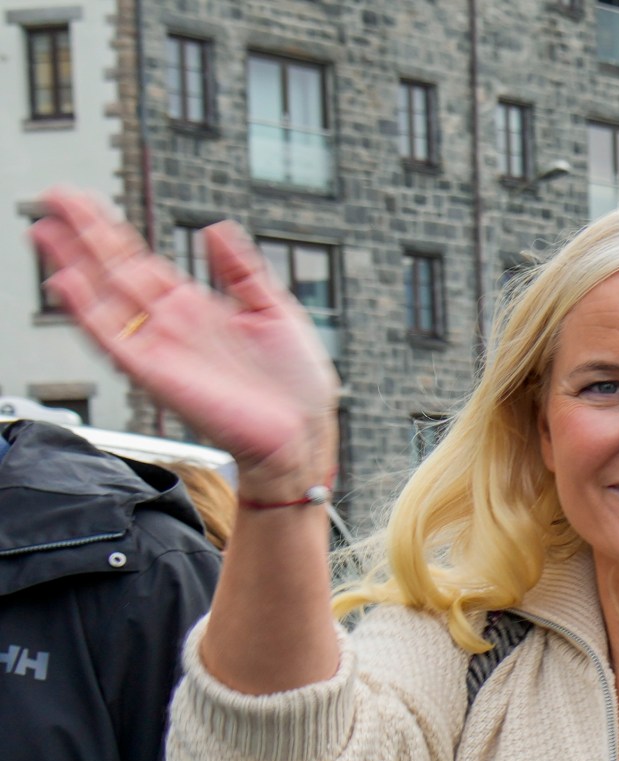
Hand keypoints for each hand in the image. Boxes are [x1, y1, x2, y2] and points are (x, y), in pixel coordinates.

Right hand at [29, 188, 338, 495]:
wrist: (303, 433)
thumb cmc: (294, 384)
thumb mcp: (274, 310)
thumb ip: (241, 268)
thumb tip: (216, 227)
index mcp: (192, 306)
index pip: (137, 259)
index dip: (107, 229)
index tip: (79, 200)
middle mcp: (168, 324)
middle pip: (112, 270)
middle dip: (80, 236)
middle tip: (50, 199)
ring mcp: (158, 348)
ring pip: (102, 299)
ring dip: (71, 266)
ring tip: (44, 231)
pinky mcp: (155, 374)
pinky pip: (112, 339)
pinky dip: (87, 312)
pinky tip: (67, 283)